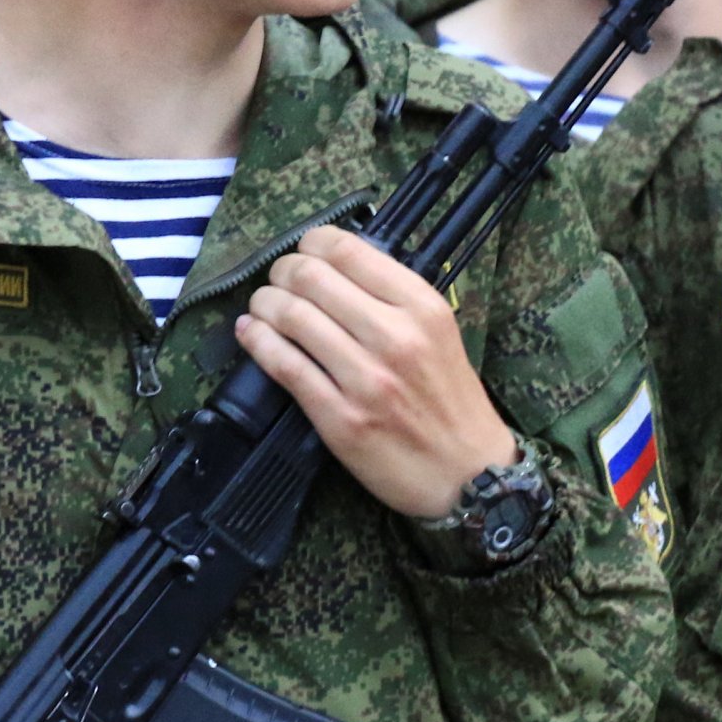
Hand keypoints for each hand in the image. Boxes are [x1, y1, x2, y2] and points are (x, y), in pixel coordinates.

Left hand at [235, 225, 517, 519]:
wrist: (472, 476)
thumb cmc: (451, 402)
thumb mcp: (439, 333)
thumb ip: (392, 297)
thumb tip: (332, 263)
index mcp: (422, 307)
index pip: (345, 249)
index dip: (310, 244)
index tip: (303, 255)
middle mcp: (395, 336)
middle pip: (309, 276)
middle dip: (281, 273)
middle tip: (277, 283)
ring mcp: (366, 379)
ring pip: (289, 315)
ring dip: (263, 305)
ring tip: (261, 308)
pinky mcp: (340, 417)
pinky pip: (283, 364)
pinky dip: (256, 341)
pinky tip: (250, 333)